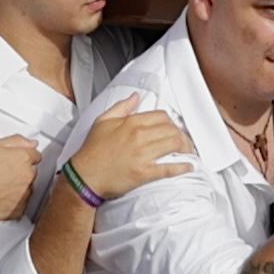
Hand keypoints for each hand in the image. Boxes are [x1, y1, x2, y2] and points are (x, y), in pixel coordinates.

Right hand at [69, 99, 196, 205]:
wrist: (84, 176)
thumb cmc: (92, 151)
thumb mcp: (103, 121)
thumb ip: (122, 107)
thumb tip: (136, 97)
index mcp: (132, 122)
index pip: (162, 116)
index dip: (171, 122)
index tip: (173, 129)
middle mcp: (140, 136)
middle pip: (172, 129)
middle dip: (182, 135)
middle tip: (184, 142)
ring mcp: (143, 155)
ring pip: (175, 144)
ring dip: (186, 148)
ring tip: (188, 152)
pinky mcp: (144, 173)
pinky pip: (169, 168)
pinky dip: (183, 167)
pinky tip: (189, 167)